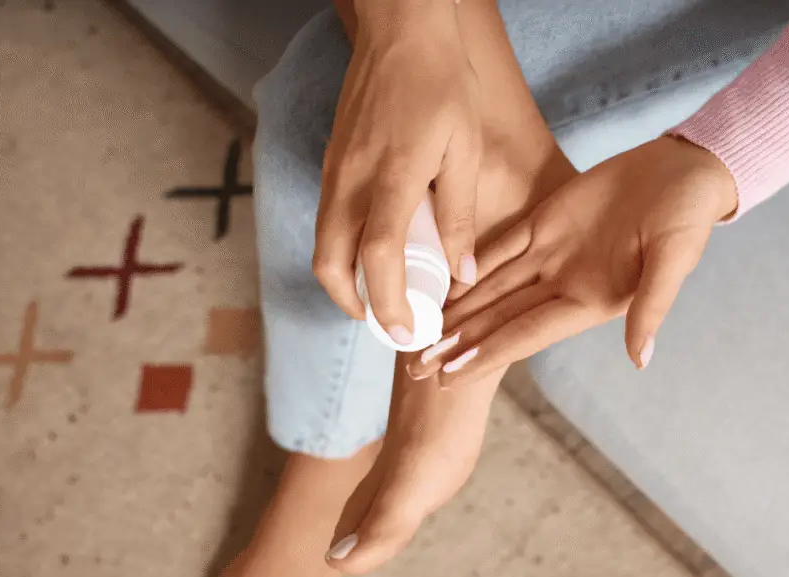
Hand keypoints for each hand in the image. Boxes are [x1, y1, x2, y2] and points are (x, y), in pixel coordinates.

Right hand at [314, 0, 481, 344]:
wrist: (400, 29)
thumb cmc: (441, 84)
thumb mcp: (464, 150)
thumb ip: (459, 215)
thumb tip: (461, 273)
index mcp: (391, 180)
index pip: (378, 260)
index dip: (389, 306)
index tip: (408, 333)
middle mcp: (351, 182)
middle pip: (331, 266)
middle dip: (355, 305)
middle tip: (388, 321)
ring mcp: (334, 172)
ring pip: (324, 246)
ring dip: (346, 281)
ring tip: (382, 293)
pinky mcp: (331, 163)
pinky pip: (329, 220)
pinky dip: (344, 250)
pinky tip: (375, 249)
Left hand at [406, 136, 737, 382]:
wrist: (686, 169)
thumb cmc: (689, 216)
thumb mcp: (675, 259)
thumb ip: (652, 306)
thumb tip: (640, 358)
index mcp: (589, 301)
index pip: (524, 334)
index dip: (484, 355)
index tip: (447, 378)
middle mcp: (564, 286)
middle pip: (497, 321)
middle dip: (457, 346)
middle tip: (414, 369)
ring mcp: (552, 256)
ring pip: (491, 290)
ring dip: (456, 313)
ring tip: (419, 336)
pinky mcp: (545, 222)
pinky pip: (499, 248)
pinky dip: (469, 267)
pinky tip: (441, 283)